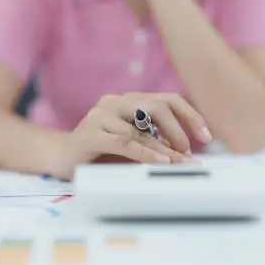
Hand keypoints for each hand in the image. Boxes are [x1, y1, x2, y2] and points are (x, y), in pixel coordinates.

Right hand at [52, 93, 211, 179]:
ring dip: (165, 148)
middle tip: (189, 153)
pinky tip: (161, 161)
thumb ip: (152, 142)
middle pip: (156, 106)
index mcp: (127, 101)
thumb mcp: (131, 145)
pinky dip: (146, 152)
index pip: (166, 100)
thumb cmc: (98, 152)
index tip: (206, 136)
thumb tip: (186, 155)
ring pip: (142, 128)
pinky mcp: (91, 134)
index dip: (190, 116)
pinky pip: (125, 142)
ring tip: (180, 163)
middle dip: (179, 129)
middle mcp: (114, 102)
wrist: (59, 157)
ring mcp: (100, 115)